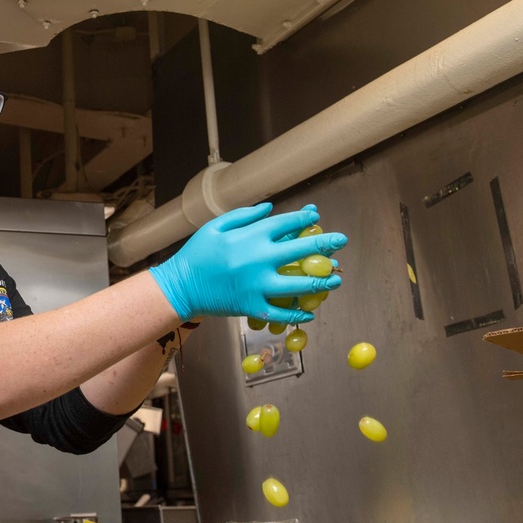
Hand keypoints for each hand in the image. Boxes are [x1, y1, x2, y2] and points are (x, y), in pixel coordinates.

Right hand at [149, 203, 347, 322]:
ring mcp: (258, 285)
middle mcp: (259, 260)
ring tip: (336, 279)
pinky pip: (282, 312)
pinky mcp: (253, 306)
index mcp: (251, 237)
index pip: (287, 224)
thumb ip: (244, 216)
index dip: (305, 219)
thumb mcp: (216, 226)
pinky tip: (310, 312)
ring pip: (300, 285)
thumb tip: (270, 208)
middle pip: (302, 251)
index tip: (316, 216)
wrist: (180, 286)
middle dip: (325, 244)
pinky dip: (297, 313)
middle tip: (341, 241)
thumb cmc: (197, 254)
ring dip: (322, 282)